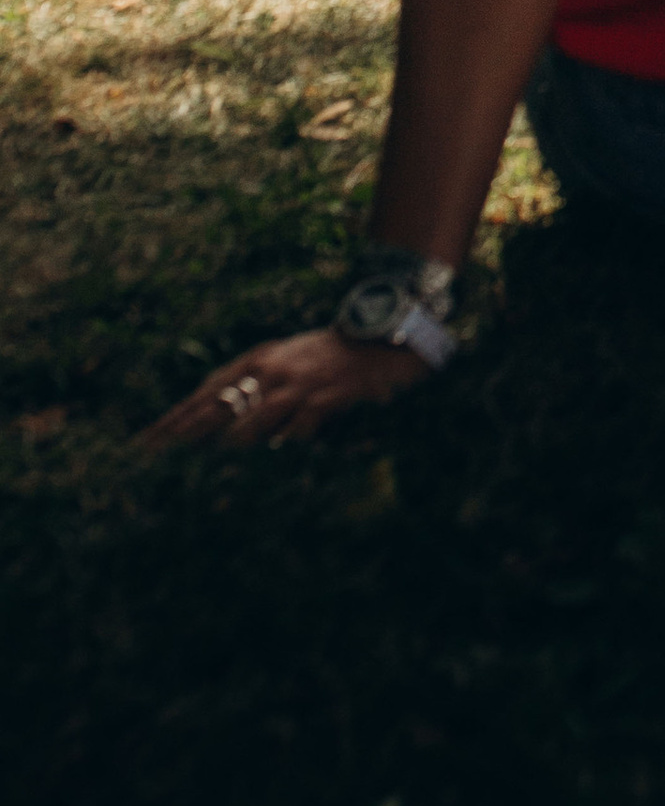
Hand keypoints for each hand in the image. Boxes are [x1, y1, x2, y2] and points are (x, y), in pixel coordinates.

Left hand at [141, 328, 431, 454]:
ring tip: (215, 468)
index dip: (174, 419)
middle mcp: (270, 370)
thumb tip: (220, 421)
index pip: (205, 392)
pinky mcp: (324, 398)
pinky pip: (296, 429)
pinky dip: (285, 442)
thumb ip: (254, 384)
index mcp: (257, 359)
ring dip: (233, 445)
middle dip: (182, 435)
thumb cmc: (327, 355)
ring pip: (252, 421)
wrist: (380, 337)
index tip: (145, 442)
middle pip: (216, 406)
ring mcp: (296, 384)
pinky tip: (279, 452)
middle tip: (150, 458)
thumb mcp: (284, 360)